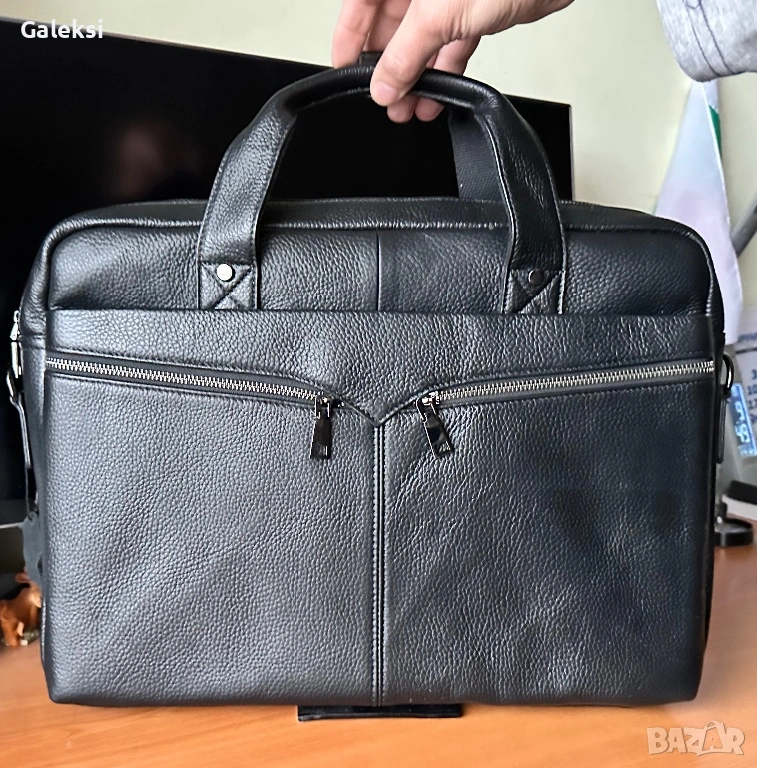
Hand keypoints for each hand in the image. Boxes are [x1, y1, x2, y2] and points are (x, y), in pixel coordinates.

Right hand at [332, 0, 573, 121]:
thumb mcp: (436, 15)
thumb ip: (404, 54)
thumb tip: (383, 86)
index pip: (360, 3)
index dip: (349, 37)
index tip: (345, 70)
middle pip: (390, 24)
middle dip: (387, 66)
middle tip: (384, 98)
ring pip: (421, 40)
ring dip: (415, 76)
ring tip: (408, 107)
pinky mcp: (476, 9)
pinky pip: (449, 45)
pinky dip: (443, 72)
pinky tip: (436, 97)